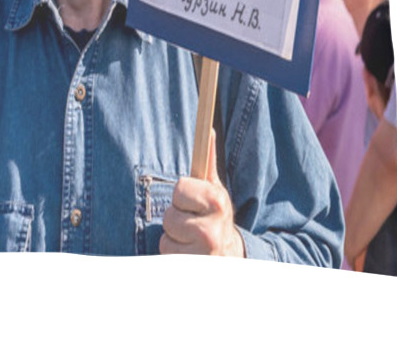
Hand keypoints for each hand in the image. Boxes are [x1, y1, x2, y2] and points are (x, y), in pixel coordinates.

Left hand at [159, 129, 244, 256]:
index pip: (179, 189)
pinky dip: (173, 253)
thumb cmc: (215, 216)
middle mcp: (212, 229)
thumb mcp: (214, 189)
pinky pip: (166, 254)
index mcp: (216, 201)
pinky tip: (189, 253)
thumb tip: (209, 129)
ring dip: (174, 237)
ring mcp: (203, 253)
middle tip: (193, 222)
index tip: (193, 202)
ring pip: (166, 237)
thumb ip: (207, 160)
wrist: (230, 255)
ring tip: (191, 238)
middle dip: (177, 218)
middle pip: (169, 215)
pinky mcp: (193, 268)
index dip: (182, 196)